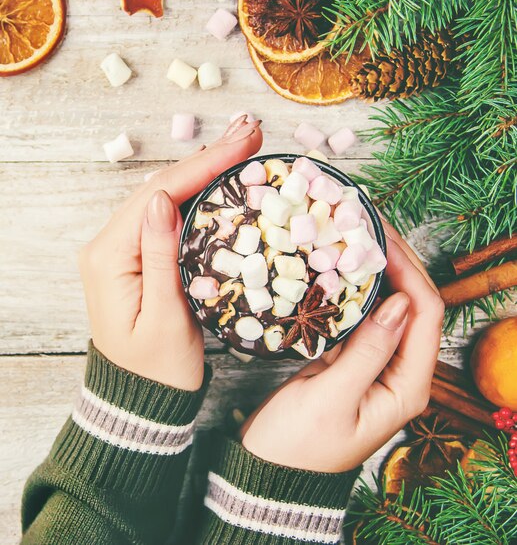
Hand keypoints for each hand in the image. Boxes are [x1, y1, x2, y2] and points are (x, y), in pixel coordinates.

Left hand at [79, 117, 261, 390]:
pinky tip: (217, 175)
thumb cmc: (158, 369)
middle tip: (250, 132)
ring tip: (240, 144)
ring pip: (165, 195)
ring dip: (203, 169)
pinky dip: (194, 191)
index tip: (243, 142)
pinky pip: (166, 214)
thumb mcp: (165, 318)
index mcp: (109, 257)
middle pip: (162, 187)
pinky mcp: (136, 255)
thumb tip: (164, 200)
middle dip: (208, 158)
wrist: (141, 398)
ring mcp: (120, 247)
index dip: (204, 165)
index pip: (160, 195)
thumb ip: (161, 256)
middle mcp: (108, 244)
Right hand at [241, 224, 443, 471]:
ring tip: (357, 237)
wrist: (271, 472)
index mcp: (407, 387)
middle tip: (371, 226)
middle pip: (414, 306)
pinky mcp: (354, 360)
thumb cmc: (298, 445)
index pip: (426, 316)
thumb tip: (398, 302)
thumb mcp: (332, 399)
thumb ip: (368, 352)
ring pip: (388, 307)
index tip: (382, 239)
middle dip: (398, 264)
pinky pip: (364, 317)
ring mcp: (377, 365)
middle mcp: (400, 374)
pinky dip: (355, 290)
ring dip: (377, 272)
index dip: (410, 272)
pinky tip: (340, 268)